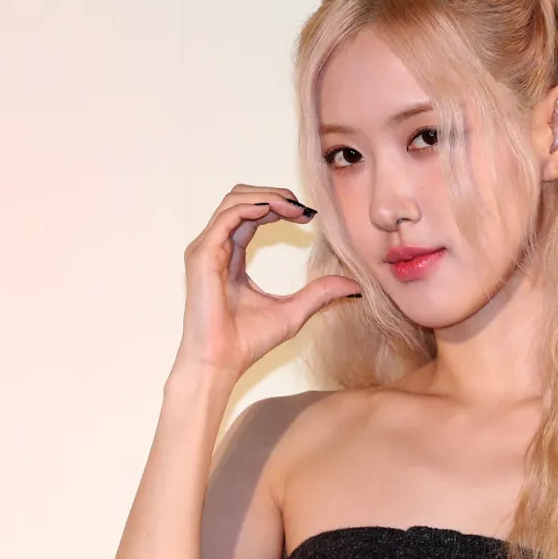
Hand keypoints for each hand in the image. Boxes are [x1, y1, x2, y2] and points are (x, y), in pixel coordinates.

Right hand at [174, 184, 361, 376]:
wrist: (221, 362)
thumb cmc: (247, 342)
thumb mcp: (295, 311)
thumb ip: (320, 293)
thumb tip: (355, 286)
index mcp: (231, 257)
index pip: (253, 216)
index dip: (280, 207)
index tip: (309, 215)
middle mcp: (216, 248)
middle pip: (242, 199)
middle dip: (274, 195)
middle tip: (304, 207)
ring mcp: (206, 249)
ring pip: (234, 201)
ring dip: (267, 197)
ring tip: (294, 207)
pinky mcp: (202, 255)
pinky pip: (226, 217)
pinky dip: (252, 207)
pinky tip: (275, 211)